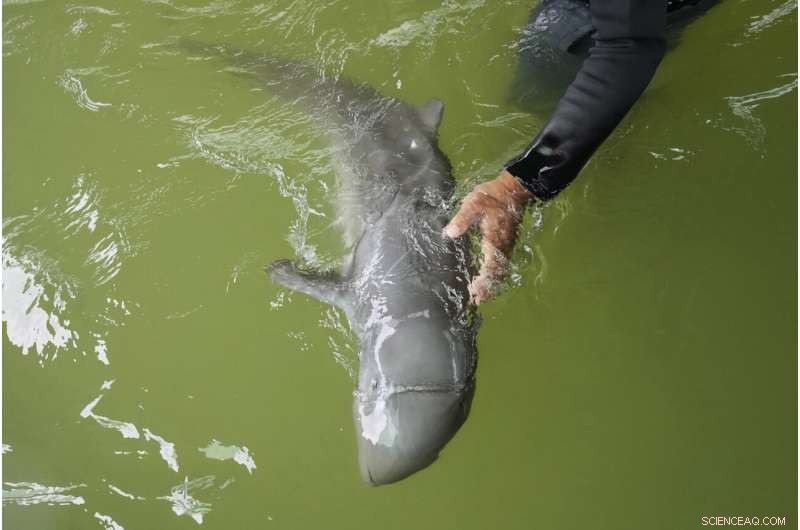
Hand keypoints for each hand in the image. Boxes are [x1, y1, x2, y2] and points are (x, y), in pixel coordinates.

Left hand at [445, 170, 532, 304]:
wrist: (512, 189)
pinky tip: (486, 279)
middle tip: (476, 301)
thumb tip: (449, 233)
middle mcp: (503, 246)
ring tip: (479, 295)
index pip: (491, 266)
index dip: (484, 281)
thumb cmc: (491, 196)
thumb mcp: (473, 203)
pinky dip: (495, 275)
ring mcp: (506, 245)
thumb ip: (462, 219)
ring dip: (492, 283)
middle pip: (498, 273)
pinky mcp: (506, 243)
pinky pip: (502, 264)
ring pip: (501, 270)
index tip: (475, 292)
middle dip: (489, 288)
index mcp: (494, 239)